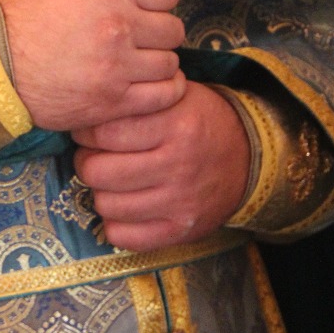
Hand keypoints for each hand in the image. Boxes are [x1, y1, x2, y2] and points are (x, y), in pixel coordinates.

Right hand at [0, 0, 185, 131]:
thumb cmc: (28, 15)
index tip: (149, 6)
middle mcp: (120, 28)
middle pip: (172, 29)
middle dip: (160, 31)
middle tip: (145, 35)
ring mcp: (118, 67)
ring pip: (170, 63)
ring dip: (159, 60)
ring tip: (143, 61)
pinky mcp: (113, 101)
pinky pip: (163, 95)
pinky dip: (164, 89)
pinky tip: (152, 83)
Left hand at [72, 81, 250, 251]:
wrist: (247, 158)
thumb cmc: (200, 120)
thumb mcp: (176, 95)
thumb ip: (138, 98)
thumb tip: (91, 105)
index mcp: (174, 124)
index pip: (105, 132)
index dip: (86, 131)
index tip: (87, 130)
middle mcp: (177, 164)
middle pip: (99, 171)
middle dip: (86, 162)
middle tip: (91, 156)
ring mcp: (179, 202)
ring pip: (107, 205)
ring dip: (99, 192)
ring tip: (109, 180)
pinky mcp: (181, 230)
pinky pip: (125, 237)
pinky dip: (115, 223)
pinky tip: (123, 206)